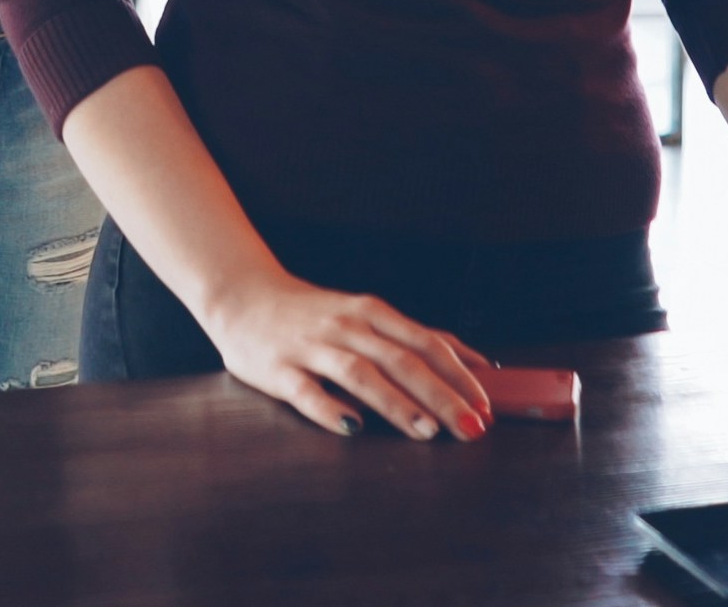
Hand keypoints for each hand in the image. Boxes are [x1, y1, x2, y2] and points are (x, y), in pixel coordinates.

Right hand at [196, 270, 494, 441]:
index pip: (426, 343)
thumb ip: (415, 337)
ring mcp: (312, 347)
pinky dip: (330, 409)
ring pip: (360, 374)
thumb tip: (476, 363)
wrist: (241, 295)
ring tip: (426, 432)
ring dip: (396, 403)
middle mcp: (347, 327)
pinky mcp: (279, 369)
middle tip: (469, 428)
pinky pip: (307, 391)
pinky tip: (353, 429)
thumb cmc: (313, 312)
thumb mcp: (368, 315)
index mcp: (372, 313)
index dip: (459, 376)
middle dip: (440, 395)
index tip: (485, 407)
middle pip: (401, 360)